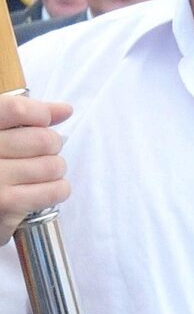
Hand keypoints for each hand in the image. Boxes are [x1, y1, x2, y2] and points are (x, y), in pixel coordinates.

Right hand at [0, 93, 73, 243]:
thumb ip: (24, 116)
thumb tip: (66, 110)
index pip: (16, 109)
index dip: (40, 113)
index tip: (44, 120)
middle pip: (43, 139)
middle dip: (51, 145)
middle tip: (38, 153)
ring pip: (54, 166)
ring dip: (54, 170)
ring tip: (36, 173)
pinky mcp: (7, 204)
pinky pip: (56, 190)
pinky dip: (56, 189)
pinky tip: (40, 189)